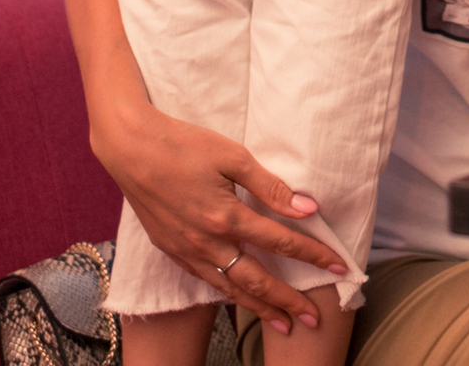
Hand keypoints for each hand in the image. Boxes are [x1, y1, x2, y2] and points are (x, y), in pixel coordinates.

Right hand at [93, 103, 349, 332]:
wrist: (130, 148)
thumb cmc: (183, 144)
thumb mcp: (232, 156)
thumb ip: (270, 186)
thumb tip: (307, 208)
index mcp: (225, 216)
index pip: (280, 241)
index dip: (313, 254)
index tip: (339, 266)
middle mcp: (207, 241)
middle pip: (256, 280)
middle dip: (288, 301)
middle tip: (313, 319)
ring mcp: (186, 249)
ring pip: (229, 288)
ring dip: (259, 308)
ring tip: (282, 324)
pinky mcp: (171, 249)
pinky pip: (205, 279)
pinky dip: (227, 294)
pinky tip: (239, 299)